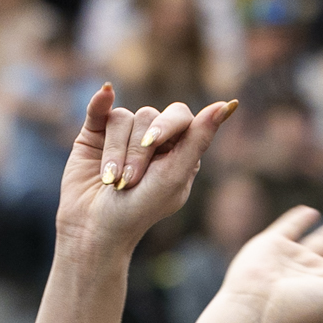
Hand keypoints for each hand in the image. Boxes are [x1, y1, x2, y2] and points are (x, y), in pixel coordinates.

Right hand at [51, 86, 235, 267]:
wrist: (95, 228)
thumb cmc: (140, 209)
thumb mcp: (174, 177)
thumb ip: (199, 140)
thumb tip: (227, 105)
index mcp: (178, 149)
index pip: (180, 117)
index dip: (166, 126)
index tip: (153, 143)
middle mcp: (152, 138)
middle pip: (148, 115)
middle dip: (138, 151)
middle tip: (131, 181)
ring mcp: (123, 134)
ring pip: (122, 118)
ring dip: (116, 152)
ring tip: (112, 181)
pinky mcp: (95, 133)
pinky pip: (99, 108)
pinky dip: (100, 102)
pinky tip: (106, 93)